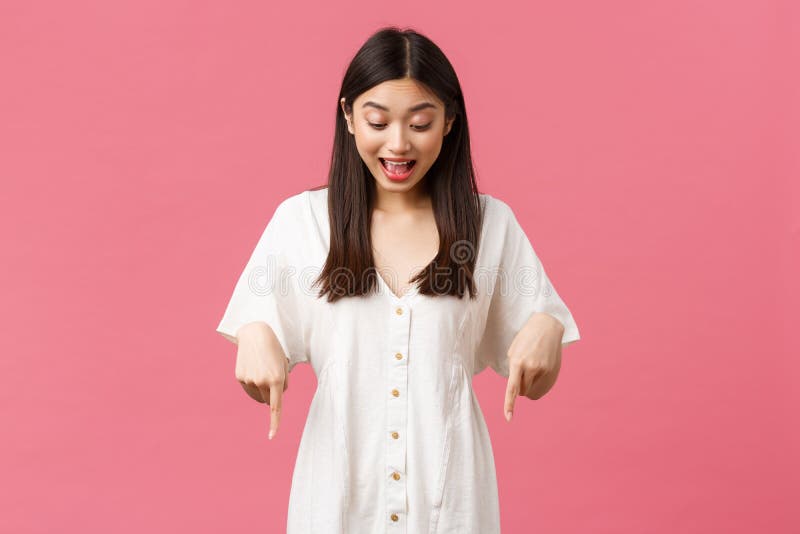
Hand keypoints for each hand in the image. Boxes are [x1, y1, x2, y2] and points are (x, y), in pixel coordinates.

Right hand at [234, 322, 290, 439]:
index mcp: (277, 379)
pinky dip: (253, 383)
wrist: (255, 334)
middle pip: (268, 401)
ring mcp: (249, 380)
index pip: (276, 407)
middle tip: (273, 377)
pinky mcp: (240, 377)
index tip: (272, 437)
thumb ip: (282, 384)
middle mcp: (262, 382)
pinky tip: (254, 369)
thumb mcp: (284, 365)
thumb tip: (271, 400)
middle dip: (271, 395)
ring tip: (263, 370)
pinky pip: (249, 388)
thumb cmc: (274, 350)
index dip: (274, 423)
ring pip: (258, 396)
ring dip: (262, 389)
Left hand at [503, 313, 564, 420]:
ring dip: (529, 387)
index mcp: (518, 362)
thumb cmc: (526, 339)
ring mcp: (544, 370)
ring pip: (532, 392)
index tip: (509, 418)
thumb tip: (519, 390)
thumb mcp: (513, 352)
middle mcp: (532, 367)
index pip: (512, 388)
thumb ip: (514, 371)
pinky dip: (539, 386)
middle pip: (522, 392)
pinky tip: (540, 373)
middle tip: (522, 373)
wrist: (547, 327)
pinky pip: (543, 389)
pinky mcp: (553, 372)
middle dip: (520, 387)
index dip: (509, 404)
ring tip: (531, 371)